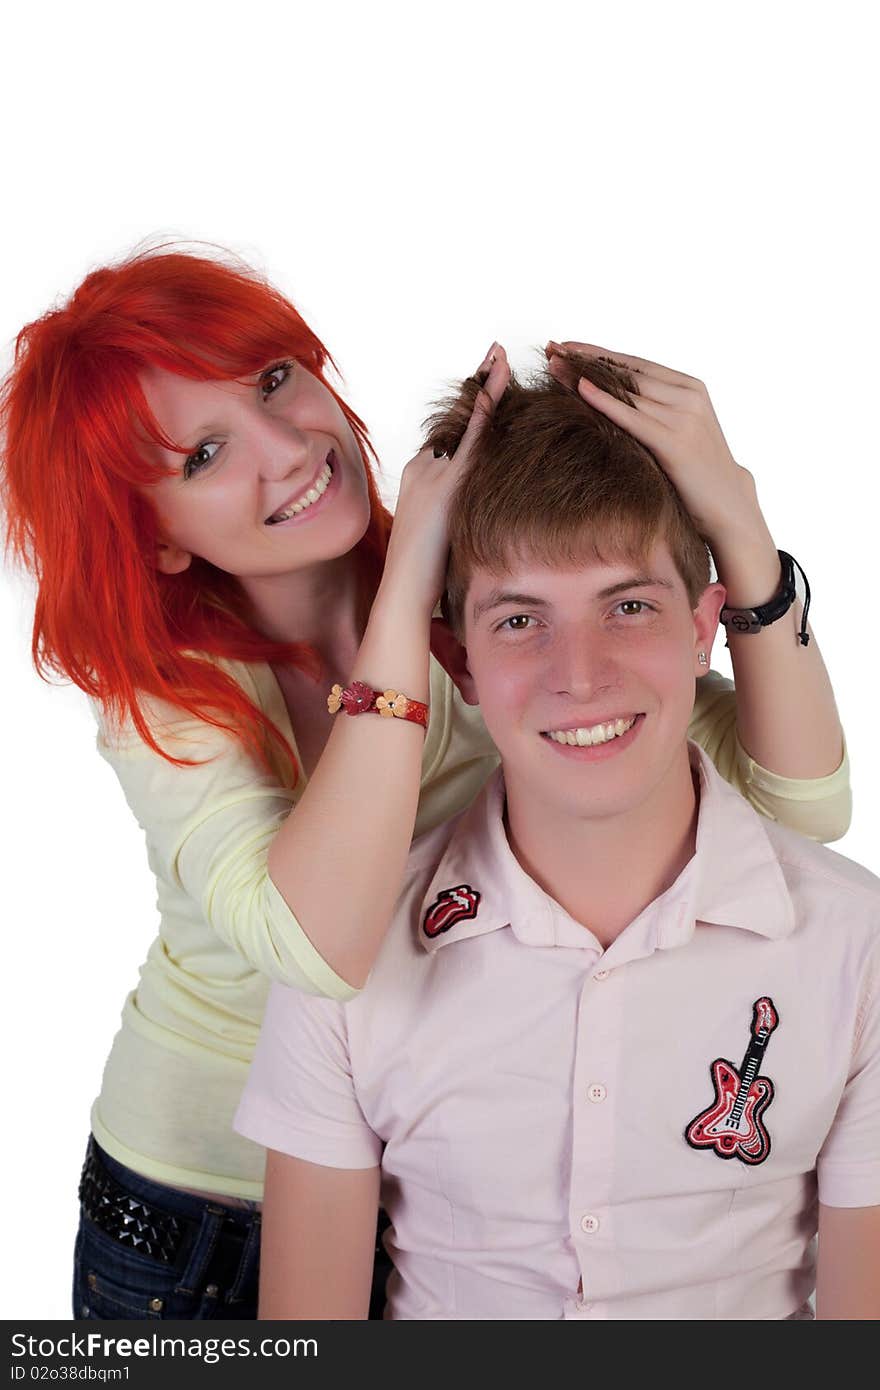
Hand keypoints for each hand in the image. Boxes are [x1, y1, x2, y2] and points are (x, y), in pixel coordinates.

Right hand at [381, 343, 510, 611]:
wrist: (402, 591)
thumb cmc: (422, 575)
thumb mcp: (441, 535)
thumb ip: (453, 514)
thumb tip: (470, 515)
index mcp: (421, 476)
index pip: (452, 432)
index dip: (472, 405)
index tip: (487, 378)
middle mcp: (423, 467)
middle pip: (458, 419)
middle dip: (480, 384)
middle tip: (498, 351)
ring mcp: (432, 474)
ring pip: (464, 423)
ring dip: (485, 387)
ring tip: (501, 355)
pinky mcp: (445, 486)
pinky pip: (471, 443)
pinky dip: (484, 415)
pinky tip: (497, 390)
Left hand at [546, 341, 759, 542]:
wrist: (727, 504)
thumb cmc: (695, 471)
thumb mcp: (676, 430)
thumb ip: (653, 409)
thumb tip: (609, 396)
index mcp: (690, 387)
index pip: (635, 363)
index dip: (598, 353)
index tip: (566, 345)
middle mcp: (688, 396)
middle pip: (627, 372)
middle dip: (586, 359)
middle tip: (551, 349)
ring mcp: (684, 417)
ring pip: (626, 390)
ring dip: (587, 375)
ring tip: (555, 366)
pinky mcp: (675, 442)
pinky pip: (632, 417)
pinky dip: (605, 401)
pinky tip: (580, 388)